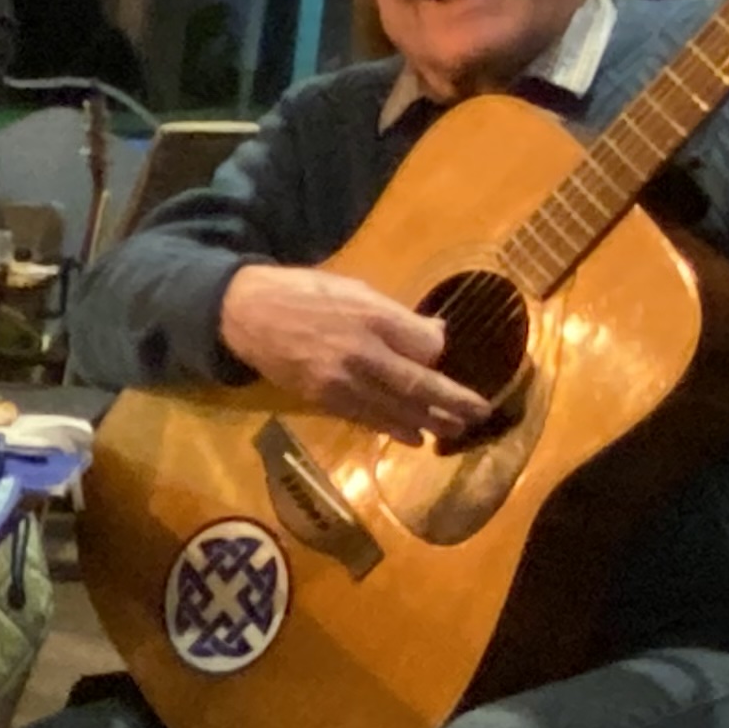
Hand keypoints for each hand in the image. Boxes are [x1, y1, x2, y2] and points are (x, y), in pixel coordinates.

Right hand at [217, 264, 486, 443]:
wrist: (248, 313)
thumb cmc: (304, 293)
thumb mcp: (354, 290)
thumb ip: (394, 315)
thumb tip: (433, 338)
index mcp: (372, 316)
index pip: (424, 346)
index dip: (438, 354)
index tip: (441, 354)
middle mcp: (362, 351)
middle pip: (418, 383)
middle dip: (453, 401)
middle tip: (479, 413)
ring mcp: (341, 380)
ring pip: (395, 407)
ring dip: (429, 422)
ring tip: (455, 431)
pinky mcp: (323, 398)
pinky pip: (366, 418)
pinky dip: (393, 429)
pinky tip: (413, 437)